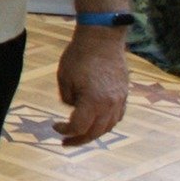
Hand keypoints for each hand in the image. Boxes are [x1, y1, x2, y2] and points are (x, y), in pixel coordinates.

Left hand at [55, 28, 127, 145]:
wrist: (102, 37)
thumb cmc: (79, 55)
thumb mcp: (64, 78)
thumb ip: (67, 98)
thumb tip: (73, 108)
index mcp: (93, 102)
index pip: (79, 127)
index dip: (65, 131)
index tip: (54, 126)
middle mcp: (110, 104)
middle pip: (95, 132)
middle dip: (79, 140)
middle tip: (66, 142)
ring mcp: (120, 99)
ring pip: (109, 126)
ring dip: (94, 133)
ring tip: (81, 134)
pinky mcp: (124, 93)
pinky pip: (118, 116)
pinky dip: (107, 123)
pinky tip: (98, 122)